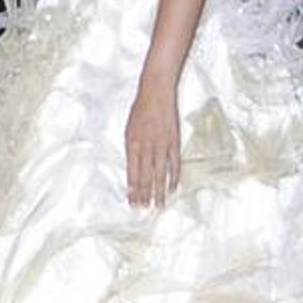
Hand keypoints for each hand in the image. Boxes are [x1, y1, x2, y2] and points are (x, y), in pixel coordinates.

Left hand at [125, 79, 180, 207]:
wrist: (156, 92)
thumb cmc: (140, 110)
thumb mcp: (128, 130)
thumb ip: (131, 150)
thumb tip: (131, 169)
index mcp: (132, 145)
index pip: (132, 174)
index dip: (132, 190)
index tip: (132, 202)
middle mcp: (146, 148)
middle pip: (145, 177)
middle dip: (144, 195)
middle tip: (144, 209)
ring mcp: (161, 146)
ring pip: (160, 174)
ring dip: (158, 192)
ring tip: (158, 206)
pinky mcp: (174, 142)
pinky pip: (174, 164)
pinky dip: (174, 177)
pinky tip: (172, 188)